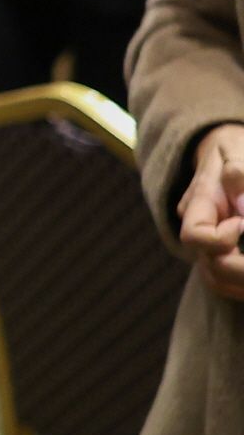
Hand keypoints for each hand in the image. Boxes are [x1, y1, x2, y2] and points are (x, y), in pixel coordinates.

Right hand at [176, 124, 243, 300]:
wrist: (226, 157)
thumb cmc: (234, 152)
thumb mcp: (236, 151)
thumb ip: (239, 172)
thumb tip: (242, 200)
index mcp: (199, 205)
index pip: (194, 235)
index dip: (221, 239)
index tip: (242, 223)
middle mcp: (200, 232)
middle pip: (212, 269)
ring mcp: (209, 248)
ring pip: (220, 282)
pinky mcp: (223, 257)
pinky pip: (229, 284)